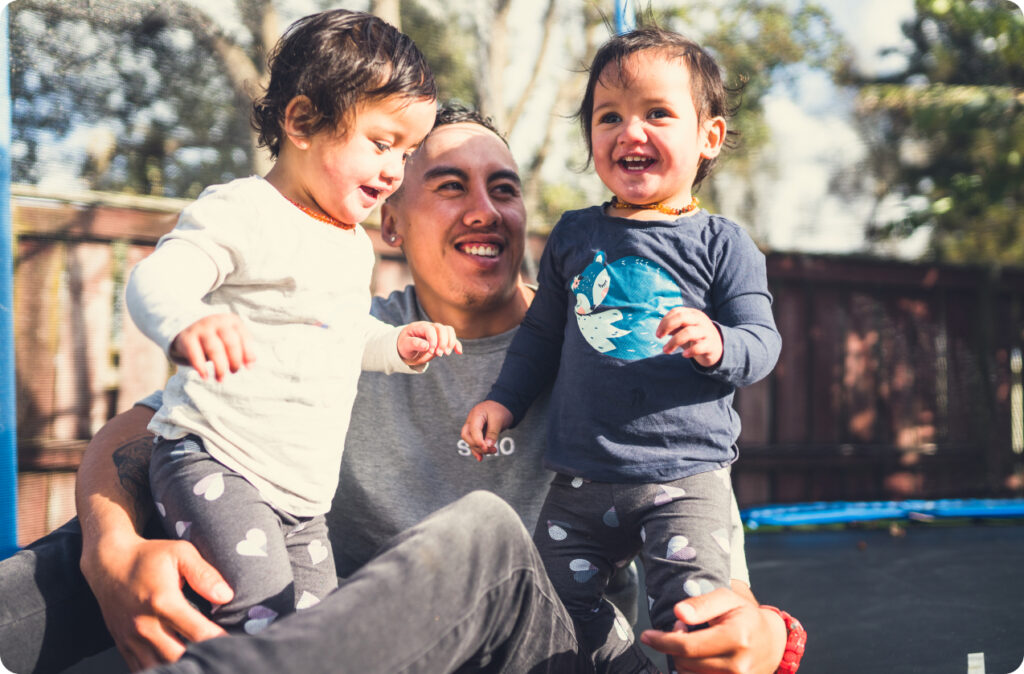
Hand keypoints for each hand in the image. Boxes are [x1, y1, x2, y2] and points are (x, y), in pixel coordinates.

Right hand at [80, 532, 232, 671]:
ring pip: (160, 667)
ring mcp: (132, 639)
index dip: (219, 641)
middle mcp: (145, 625)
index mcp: (163, 602)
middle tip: (221, 655)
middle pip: (179, 657)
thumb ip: (204, 574)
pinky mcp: (123, 646)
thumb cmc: (150, 556)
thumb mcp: (180, 553)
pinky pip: (142, 669)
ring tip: (201, 661)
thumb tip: (226, 596)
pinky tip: (178, 664)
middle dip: (202, 658)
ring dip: (182, 666)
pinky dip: (161, 669)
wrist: (108, 564)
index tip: (234, 643)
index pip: (197, 633)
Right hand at [169, 313, 254, 380]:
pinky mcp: (187, 337)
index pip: (244, 337)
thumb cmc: (218, 338)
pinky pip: (195, 354)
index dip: (248, 353)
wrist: (190, 330)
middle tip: (234, 371)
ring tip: (220, 378)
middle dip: (235, 360)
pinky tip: (205, 376)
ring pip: (214, 349)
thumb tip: (250, 365)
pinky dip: (200, 367)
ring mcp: (201, 328)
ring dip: (220, 367)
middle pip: (230, 342)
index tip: (248, 368)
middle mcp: (217, 321)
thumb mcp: (232, 340)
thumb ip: (243, 350)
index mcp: (232, 321)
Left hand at [397, 321, 462, 366]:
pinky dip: (456, 344)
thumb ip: (414, 344)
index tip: (431, 350)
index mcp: (419, 327)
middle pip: (441, 328)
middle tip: (439, 354)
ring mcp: (437, 332)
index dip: (433, 339)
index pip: (430, 329)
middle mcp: (430, 326)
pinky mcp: (442, 338)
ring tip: (447, 353)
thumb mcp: (405, 345)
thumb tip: (426, 345)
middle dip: (442, 342)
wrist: (407, 346)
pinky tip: (459, 352)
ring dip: (450, 342)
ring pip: (448, 331)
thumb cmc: (405, 345)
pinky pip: (452, 338)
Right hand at [460, 401, 513, 460]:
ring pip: (470, 441)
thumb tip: (488, 445)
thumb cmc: (499, 410)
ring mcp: (472, 427)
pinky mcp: (476, 433)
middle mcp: (471, 421)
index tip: (487, 448)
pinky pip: (474, 442)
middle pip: (466, 436)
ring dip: (479, 449)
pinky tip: (480, 458)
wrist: (502, 405)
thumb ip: (493, 432)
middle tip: (489, 450)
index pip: (473, 430)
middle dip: (476, 445)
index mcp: (476, 414)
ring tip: (493, 451)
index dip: (478, 441)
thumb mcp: (498, 419)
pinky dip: (477, 450)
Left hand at [640, 588, 786, 673]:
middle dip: (675, 646)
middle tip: (683, 629)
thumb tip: (678, 612)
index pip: (687, 646)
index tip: (647, 635)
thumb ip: (701, 604)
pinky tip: (697, 657)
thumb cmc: (744, 616)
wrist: (772, 642)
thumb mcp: (726, 599)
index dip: (662, 641)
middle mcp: (738, 665)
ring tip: (695, 642)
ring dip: (683, 659)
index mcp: (737, 637)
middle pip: (685, 663)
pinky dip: (692, 670)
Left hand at [657, 307, 723, 367]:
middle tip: (658, 337)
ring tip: (665, 351)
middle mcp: (700, 320)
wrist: (717, 348)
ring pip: (689, 332)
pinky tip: (684, 355)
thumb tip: (661, 330)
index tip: (658, 334)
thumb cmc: (696, 337)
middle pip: (682, 317)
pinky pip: (699, 347)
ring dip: (673, 342)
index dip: (664, 322)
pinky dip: (690, 351)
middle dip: (667, 326)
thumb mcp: (684, 329)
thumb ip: (673, 327)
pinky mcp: (710, 345)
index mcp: (693, 314)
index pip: (676, 312)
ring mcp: (706, 332)